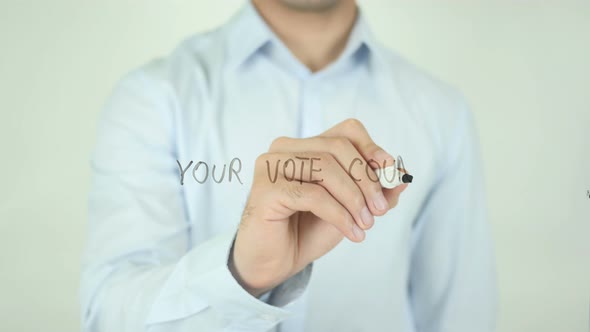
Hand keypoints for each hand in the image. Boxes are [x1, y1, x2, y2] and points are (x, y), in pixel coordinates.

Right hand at [229, 119, 407, 295]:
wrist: (275, 262)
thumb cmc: (306, 231)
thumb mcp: (350, 207)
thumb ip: (375, 191)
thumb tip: (403, 177)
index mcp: (304, 146)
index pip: (346, 131)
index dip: (372, 148)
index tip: (391, 173)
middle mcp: (284, 149)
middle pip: (338, 147)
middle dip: (366, 178)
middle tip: (379, 209)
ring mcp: (271, 166)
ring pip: (326, 168)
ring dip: (354, 198)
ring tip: (365, 224)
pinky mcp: (265, 189)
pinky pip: (313, 195)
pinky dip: (339, 215)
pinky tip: (352, 233)